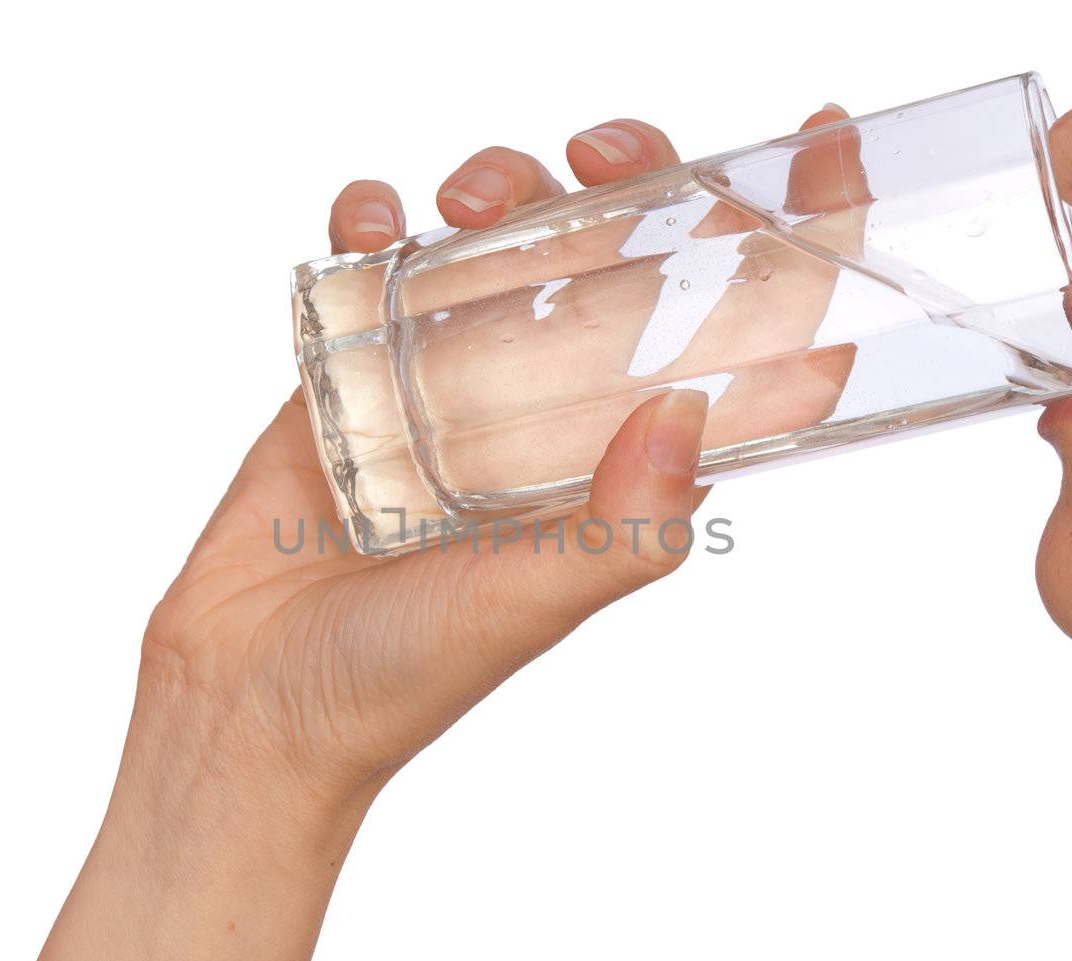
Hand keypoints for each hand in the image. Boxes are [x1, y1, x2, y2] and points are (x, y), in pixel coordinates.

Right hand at [4, 104, 861, 960]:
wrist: (252, 701)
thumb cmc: (401, 675)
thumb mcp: (532, 606)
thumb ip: (622, 526)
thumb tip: (692, 413)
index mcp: (618, 462)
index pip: (736, 339)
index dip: (795, 244)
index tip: (818, 148)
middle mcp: (550, 411)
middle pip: (621, 254)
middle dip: (628, 177)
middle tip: (596, 152)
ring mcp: (452, 382)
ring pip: (506, 237)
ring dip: (500, 182)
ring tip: (468, 196)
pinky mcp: (359, 370)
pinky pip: (378, 263)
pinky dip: (375, 220)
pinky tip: (370, 224)